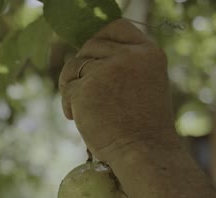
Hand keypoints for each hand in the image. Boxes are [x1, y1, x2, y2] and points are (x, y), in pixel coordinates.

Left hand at [59, 19, 176, 162]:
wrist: (143, 153)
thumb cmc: (143, 125)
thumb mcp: (145, 83)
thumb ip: (124, 64)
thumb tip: (89, 54)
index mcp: (149, 53)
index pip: (117, 27)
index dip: (101, 41)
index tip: (94, 58)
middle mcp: (128, 57)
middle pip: (90, 46)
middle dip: (83, 66)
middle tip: (86, 90)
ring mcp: (106, 71)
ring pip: (74, 66)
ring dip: (72, 85)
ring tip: (80, 106)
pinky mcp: (86, 88)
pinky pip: (67, 88)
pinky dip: (68, 103)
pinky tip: (76, 117)